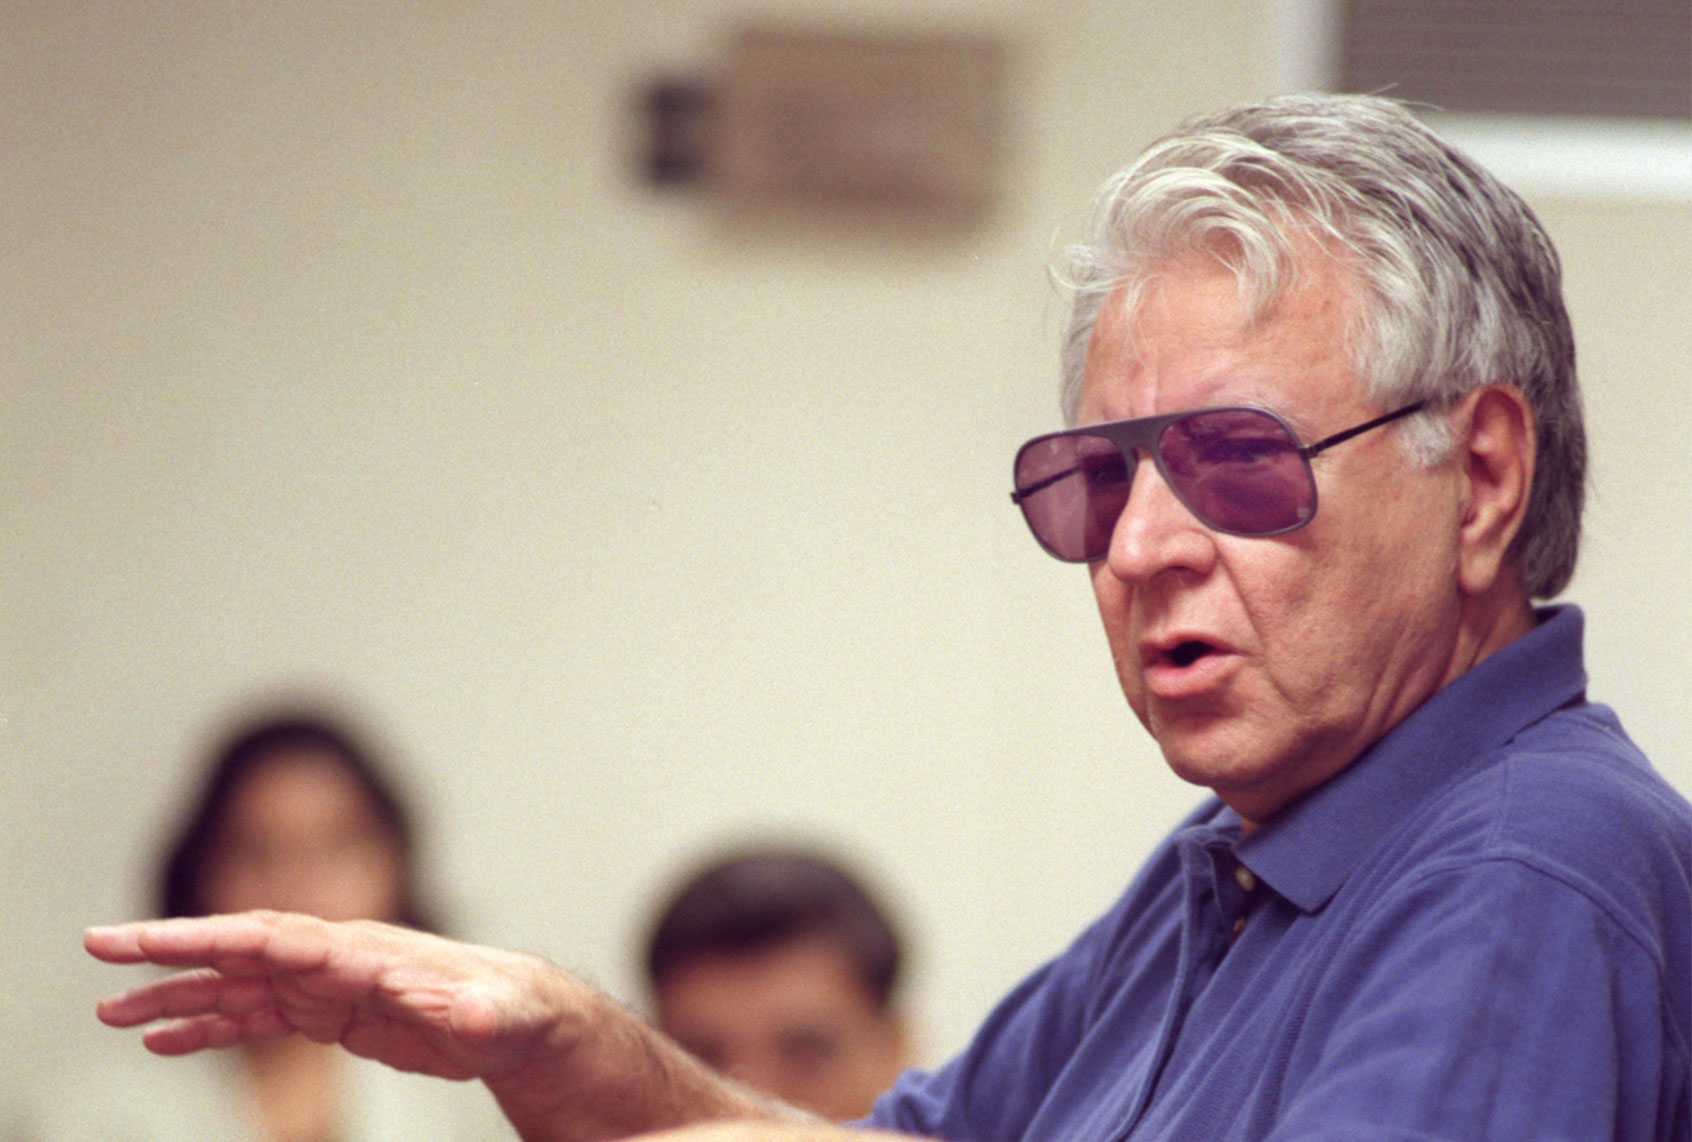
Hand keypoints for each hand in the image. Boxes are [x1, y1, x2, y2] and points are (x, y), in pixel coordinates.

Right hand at [88, 910, 569, 1078]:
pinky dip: (210, 1028)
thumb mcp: (500, 1016)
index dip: (209, 938)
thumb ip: (475, 1011)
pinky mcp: (331, 1013)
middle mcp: (337, 959)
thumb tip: (464, 1010)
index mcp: (365, 953)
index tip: (147, 941)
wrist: (524, 1018)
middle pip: (239, 949)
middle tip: (98, 952)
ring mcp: (329, 985)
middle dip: (169, 952)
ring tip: (111, 1014)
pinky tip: (166, 1041)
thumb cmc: (514, 1009)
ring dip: (176, 998)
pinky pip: (257, 1018)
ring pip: (237, 986)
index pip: (273, 939)